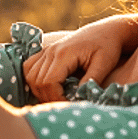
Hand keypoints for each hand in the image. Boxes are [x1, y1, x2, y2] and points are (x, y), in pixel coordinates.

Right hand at [23, 15, 137, 102]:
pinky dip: (33, 80)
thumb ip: (91, 81)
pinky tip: (46, 88)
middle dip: (48, 98)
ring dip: (40, 91)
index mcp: (65, 54)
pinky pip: (29, 67)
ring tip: (56, 99)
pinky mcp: (47, 51)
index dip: (56, 98)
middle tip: (63, 107)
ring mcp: (48, 50)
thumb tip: (79, 98)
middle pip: (38, 81)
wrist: (106, 31)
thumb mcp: (104, 64)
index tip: (68, 107)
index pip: (49, 82)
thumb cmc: (108, 47)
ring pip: (30, 76)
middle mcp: (52, 51)